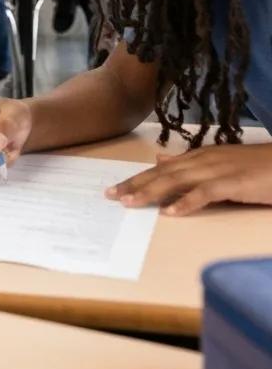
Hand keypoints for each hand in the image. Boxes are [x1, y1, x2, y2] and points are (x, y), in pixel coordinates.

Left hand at [105, 142, 271, 215]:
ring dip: (152, 192)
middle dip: (135, 184)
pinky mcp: (235, 183)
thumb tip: (161, 160)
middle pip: (163, 174)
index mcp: (198, 157)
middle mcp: (203, 160)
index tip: (115, 189)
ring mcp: (218, 171)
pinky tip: (170, 212)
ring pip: (177, 181)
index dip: (137, 178)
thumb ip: (189, 163)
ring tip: (131, 203)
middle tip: (112, 196)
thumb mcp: (218, 161)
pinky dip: (187, 202)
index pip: (161, 169)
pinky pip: (206, 193)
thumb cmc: (256, 166)